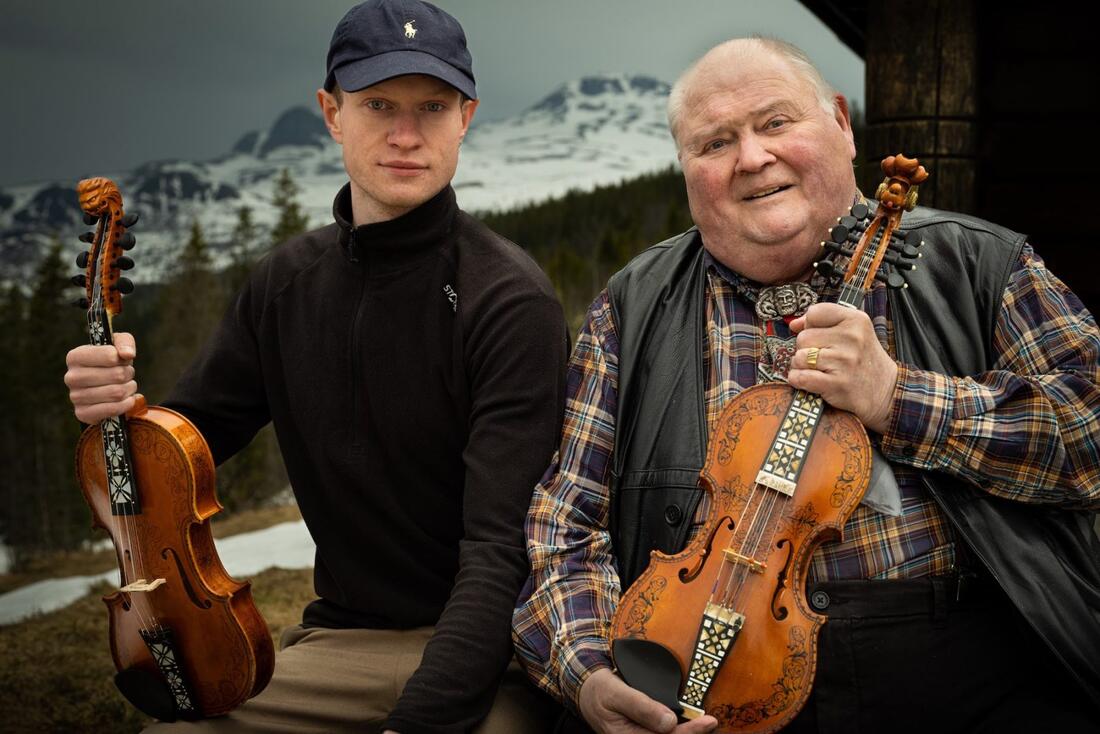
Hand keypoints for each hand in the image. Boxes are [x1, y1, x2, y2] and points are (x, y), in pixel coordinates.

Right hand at [64, 331, 139, 422]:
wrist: (102, 387)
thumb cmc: (111, 363)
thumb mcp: (117, 345)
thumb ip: (124, 342)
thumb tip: (127, 354)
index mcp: (75, 357)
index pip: (110, 356)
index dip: (123, 359)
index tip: (120, 360)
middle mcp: (71, 377)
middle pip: (116, 375)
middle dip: (128, 374)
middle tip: (126, 374)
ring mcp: (75, 397)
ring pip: (117, 393)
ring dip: (129, 389)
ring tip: (125, 386)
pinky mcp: (82, 413)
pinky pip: (113, 409)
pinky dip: (126, 404)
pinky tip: (125, 399)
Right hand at [578, 669, 717, 733]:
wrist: (586, 691)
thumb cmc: (600, 690)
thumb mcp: (617, 693)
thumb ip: (642, 707)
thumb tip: (670, 722)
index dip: (690, 732)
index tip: (708, 721)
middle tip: (711, 722)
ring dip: (685, 733)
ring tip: (705, 724)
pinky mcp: (641, 733)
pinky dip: (678, 731)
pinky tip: (689, 725)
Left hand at [787, 303, 897, 432]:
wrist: (886, 392)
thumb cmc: (864, 360)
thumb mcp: (854, 332)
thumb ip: (824, 323)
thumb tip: (793, 324)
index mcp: (856, 320)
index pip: (814, 313)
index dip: (810, 326)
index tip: (819, 336)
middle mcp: (852, 338)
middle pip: (803, 337)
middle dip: (805, 349)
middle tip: (821, 358)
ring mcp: (844, 361)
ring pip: (799, 357)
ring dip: (801, 366)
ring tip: (818, 370)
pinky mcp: (837, 383)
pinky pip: (800, 377)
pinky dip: (798, 380)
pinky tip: (809, 381)